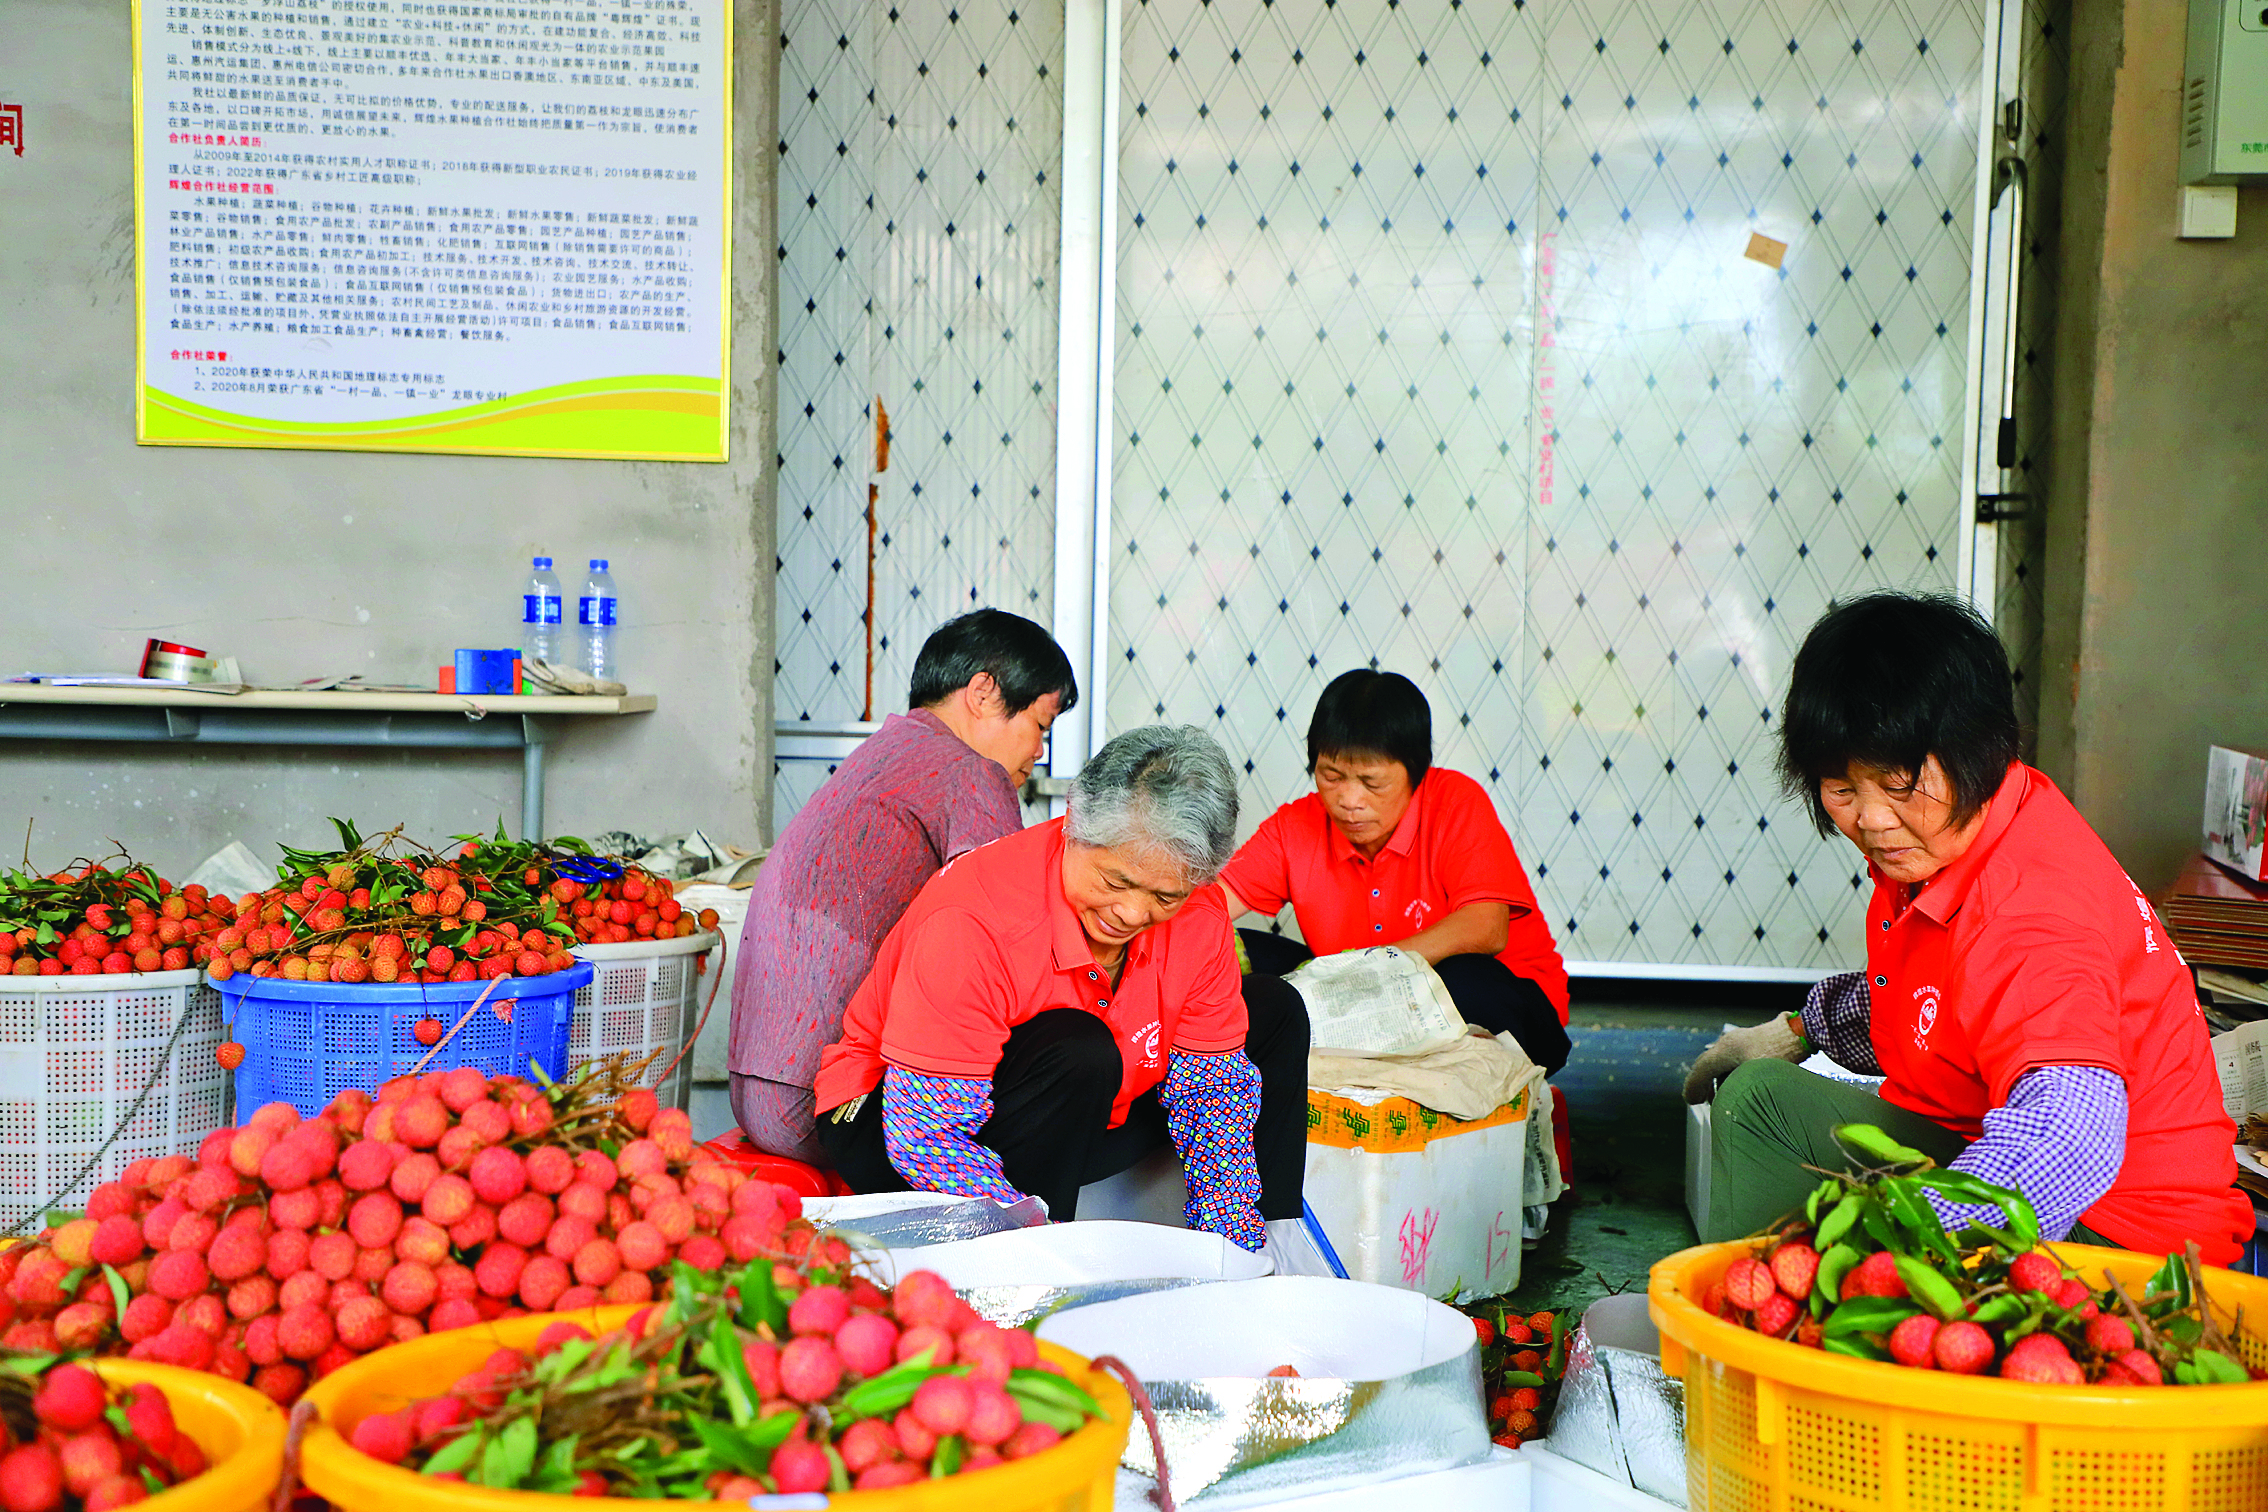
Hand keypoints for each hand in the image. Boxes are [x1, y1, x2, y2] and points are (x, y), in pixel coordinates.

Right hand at [1682, 1016, 1805, 1103]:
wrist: (1804, 1032)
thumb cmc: (1782, 1054)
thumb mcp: (1756, 1077)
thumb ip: (1738, 1091)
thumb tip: (1730, 1107)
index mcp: (1725, 1050)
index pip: (1701, 1069)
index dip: (1693, 1087)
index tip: (1690, 1101)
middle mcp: (1729, 1042)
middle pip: (1708, 1063)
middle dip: (1702, 1083)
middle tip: (1700, 1100)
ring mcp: (1741, 1039)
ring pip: (1720, 1060)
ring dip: (1716, 1078)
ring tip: (1719, 1094)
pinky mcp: (1754, 1040)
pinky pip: (1732, 1057)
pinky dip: (1728, 1072)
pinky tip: (1738, 1082)